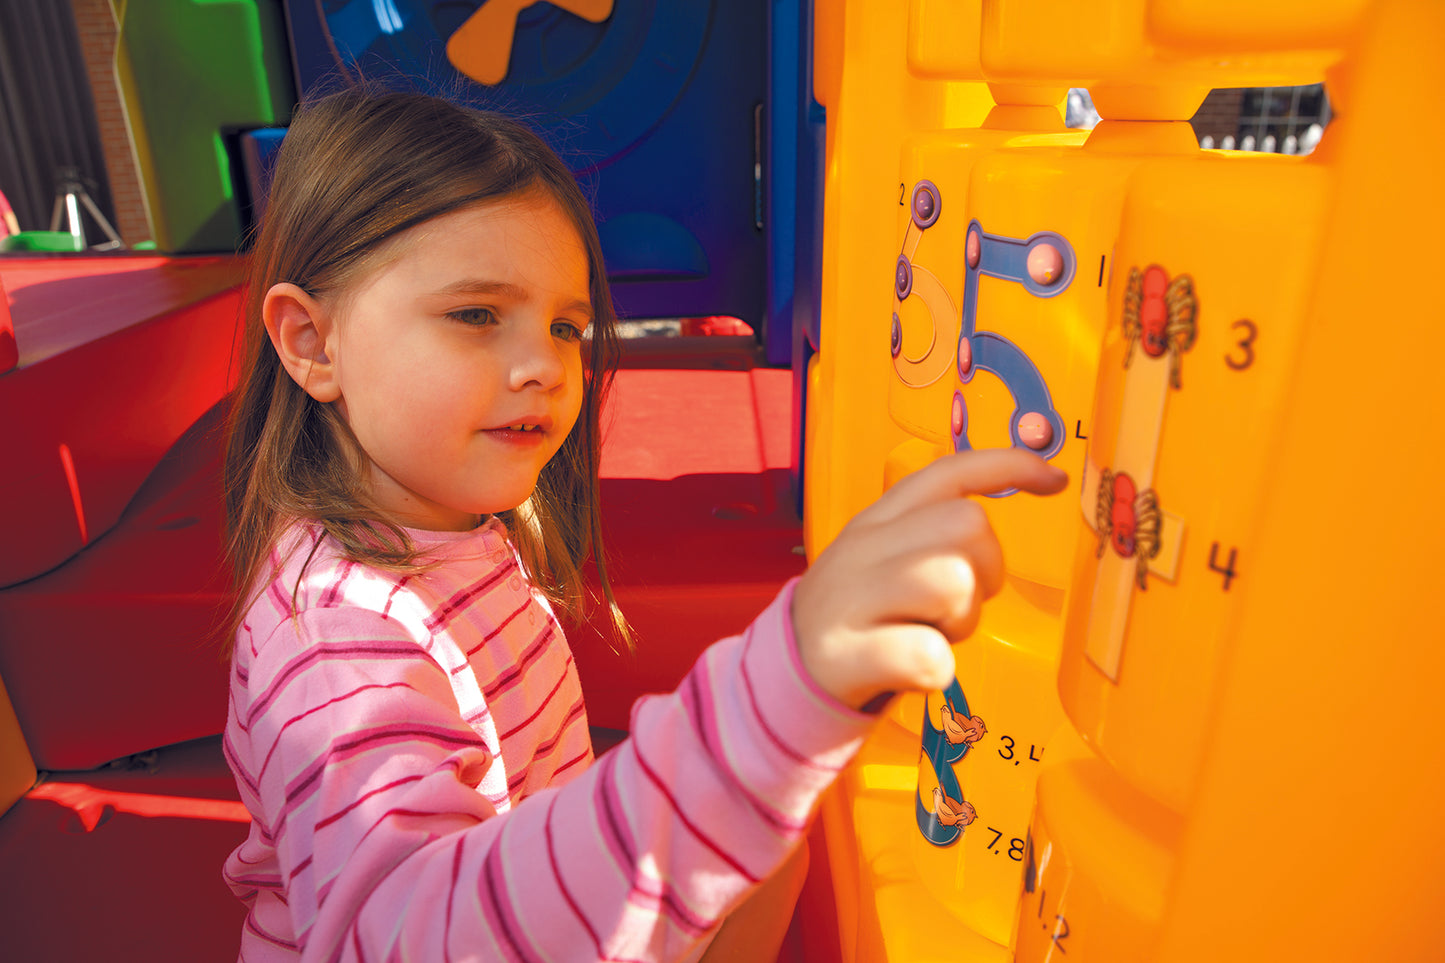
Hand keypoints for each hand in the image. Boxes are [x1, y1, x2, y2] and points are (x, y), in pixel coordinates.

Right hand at [791, 449, 1067, 710]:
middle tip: (955, 605)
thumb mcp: (884, 560)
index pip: (945, 473)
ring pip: (953, 580)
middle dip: (986, 570)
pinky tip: (913, 669)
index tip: (1053, 480)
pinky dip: (937, 669)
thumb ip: (934, 533)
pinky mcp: (847, 654)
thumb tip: (1018, 497)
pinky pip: (930, 655)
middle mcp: (862, 549)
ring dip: (961, 619)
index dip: (1007, 467)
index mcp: (876, 521)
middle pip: (966, 524)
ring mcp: (850, 599)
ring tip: (932, 632)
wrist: (786, 675)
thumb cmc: (861, 618)